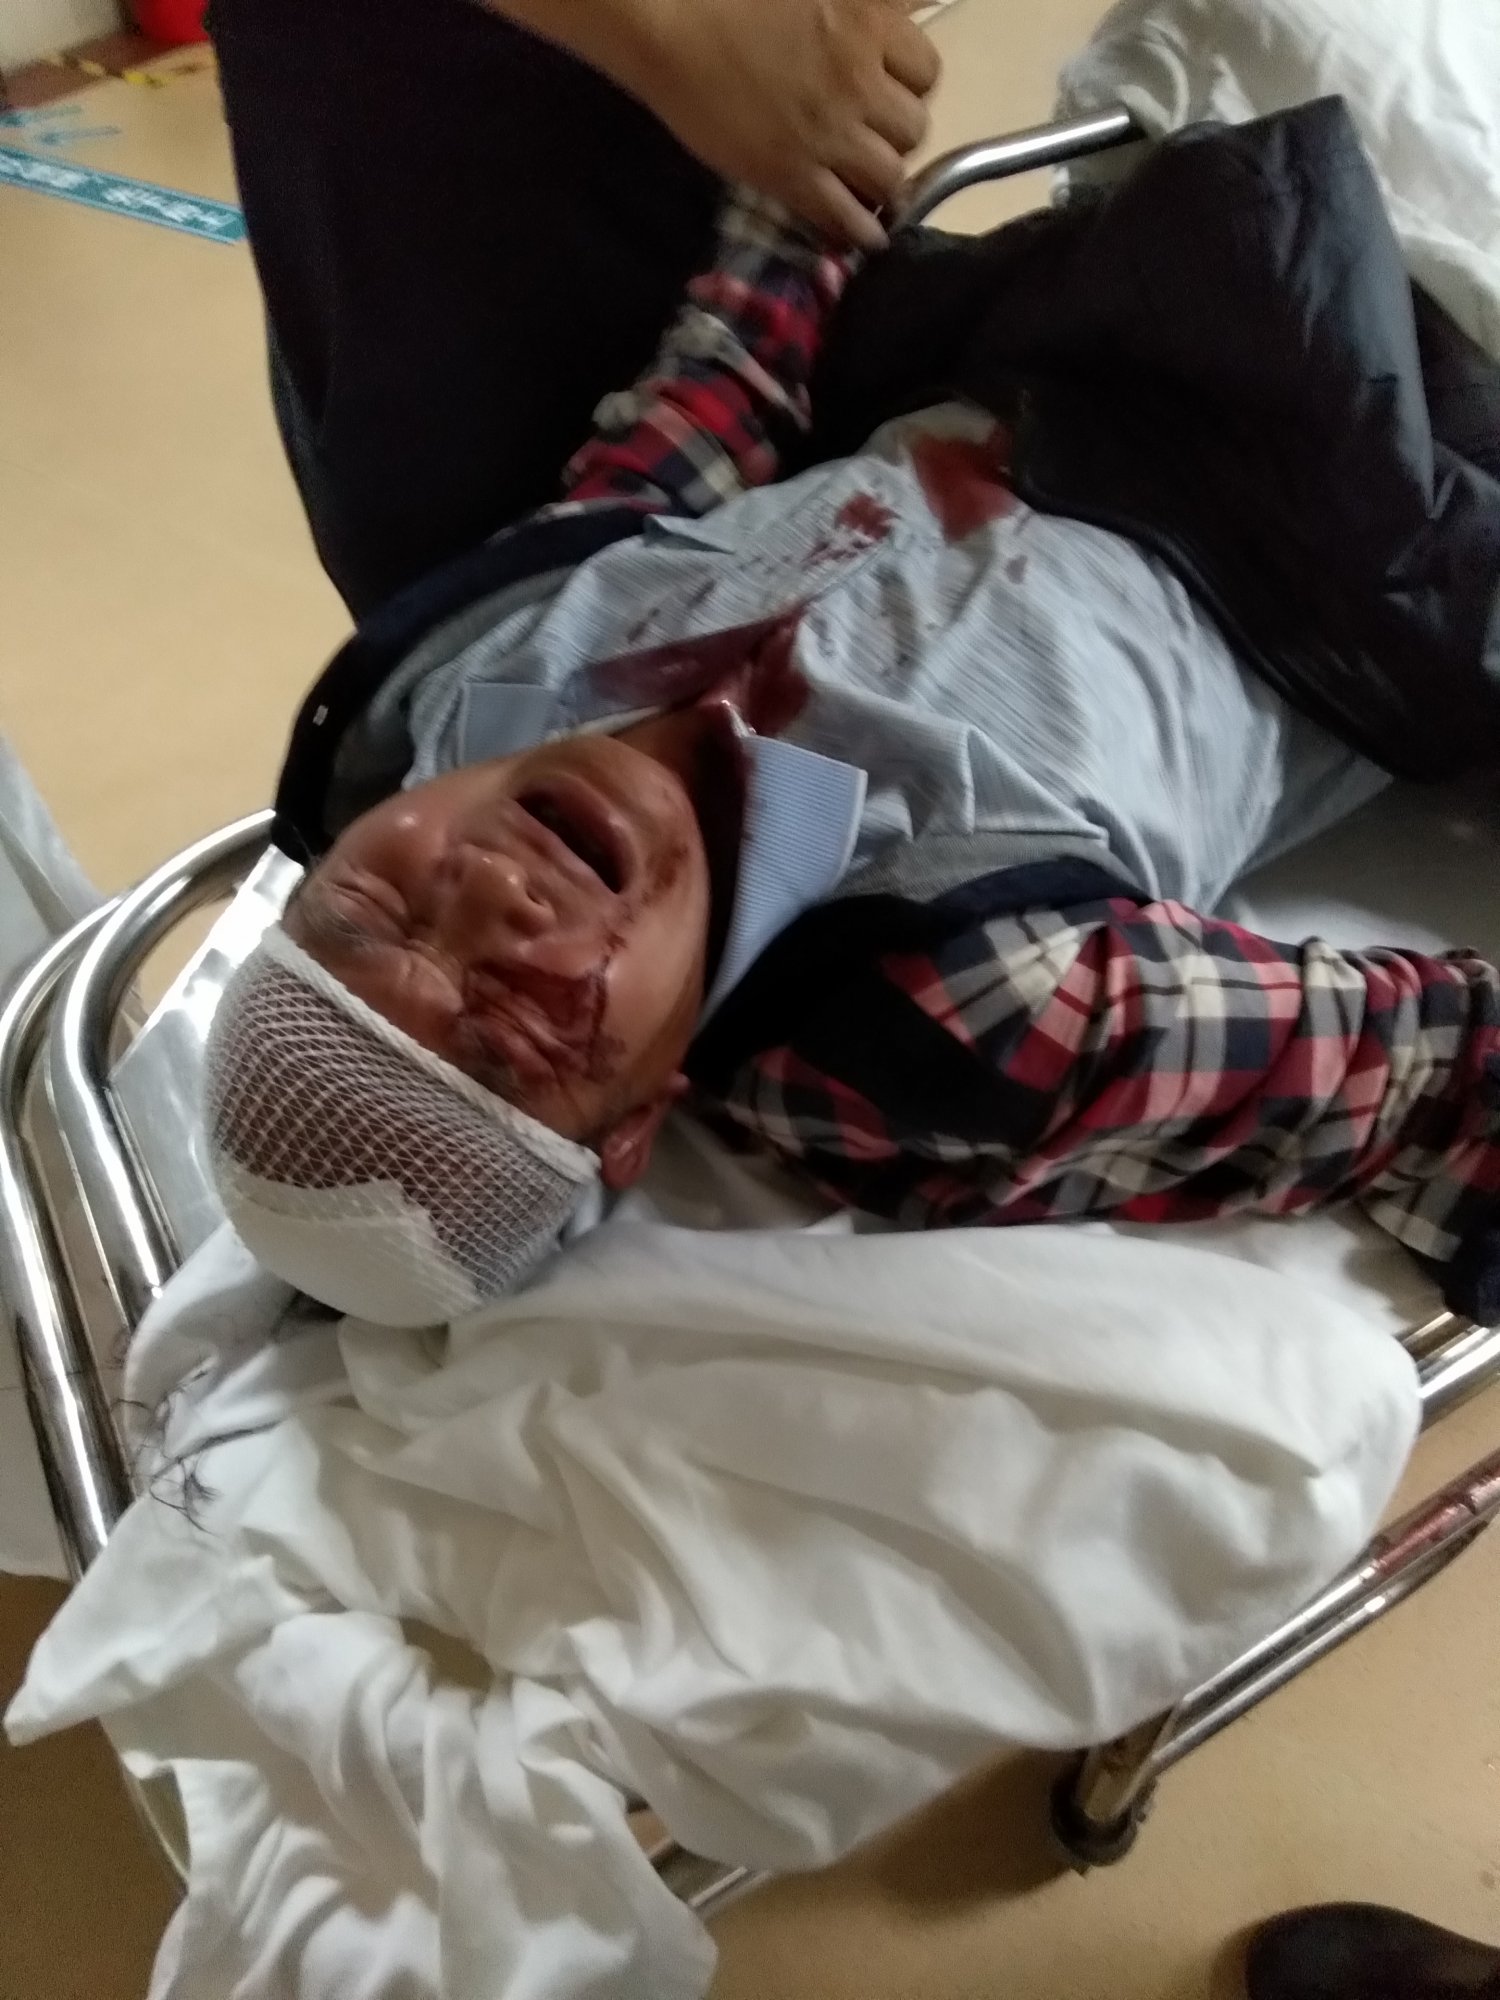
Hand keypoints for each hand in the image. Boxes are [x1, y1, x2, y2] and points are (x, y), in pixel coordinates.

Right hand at [539, 0, 940, 248]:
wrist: (671, 23)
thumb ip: (869, 3)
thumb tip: (913, 4)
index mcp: (868, 26)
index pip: (925, 73)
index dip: (910, 88)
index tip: (890, 94)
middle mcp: (859, 83)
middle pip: (912, 129)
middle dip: (897, 136)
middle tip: (872, 139)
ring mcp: (827, 134)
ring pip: (890, 178)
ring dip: (883, 185)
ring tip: (868, 186)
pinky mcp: (792, 175)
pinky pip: (846, 216)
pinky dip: (861, 232)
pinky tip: (863, 236)